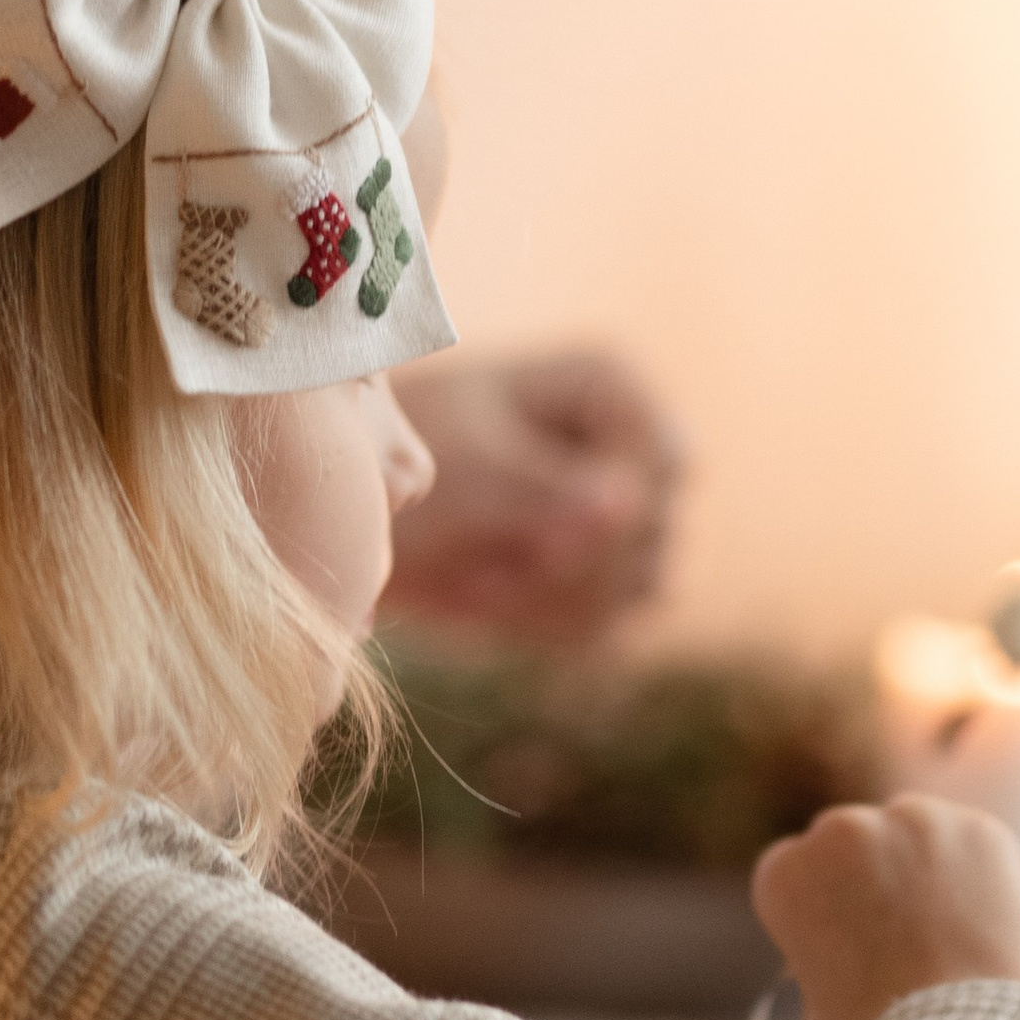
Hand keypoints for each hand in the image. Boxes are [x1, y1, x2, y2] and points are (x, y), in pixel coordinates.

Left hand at [381, 349, 685, 643]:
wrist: (358, 505)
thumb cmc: (409, 450)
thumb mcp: (468, 463)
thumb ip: (544, 487)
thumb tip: (625, 507)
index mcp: (611, 392)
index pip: (661, 459)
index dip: (614, 510)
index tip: (544, 542)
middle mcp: (630, 454)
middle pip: (653, 530)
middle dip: (567, 561)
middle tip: (481, 557)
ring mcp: (623, 523)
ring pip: (637, 587)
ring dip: (549, 597)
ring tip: (471, 573)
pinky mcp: (599, 583)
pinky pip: (602, 627)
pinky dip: (538, 624)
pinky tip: (482, 595)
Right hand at [751, 796, 1019, 1019]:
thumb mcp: (818, 1010)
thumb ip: (826, 959)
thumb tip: (850, 955)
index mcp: (786, 874)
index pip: (796, 868)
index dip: (825, 904)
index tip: (850, 935)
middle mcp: (841, 830)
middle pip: (853, 842)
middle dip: (872, 877)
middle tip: (906, 934)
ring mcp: (913, 821)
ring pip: (916, 834)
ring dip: (925, 867)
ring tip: (951, 931)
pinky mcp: (977, 828)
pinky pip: (974, 844)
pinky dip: (981, 873)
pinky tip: (987, 920)